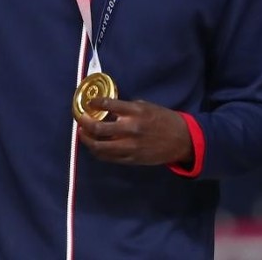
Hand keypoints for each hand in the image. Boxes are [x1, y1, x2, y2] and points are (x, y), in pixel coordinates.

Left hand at [77, 98, 193, 165]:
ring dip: (86, 139)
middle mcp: (130, 128)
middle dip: (84, 123)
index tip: (89, 102)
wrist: (181, 140)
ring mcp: (129, 146)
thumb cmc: (164, 120)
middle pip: (98, 128)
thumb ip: (128, 108)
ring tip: (83, 134)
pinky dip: (98, 151)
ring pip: (99, 146)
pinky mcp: (130, 158)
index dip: (94, 103)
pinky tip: (95, 146)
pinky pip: (108, 157)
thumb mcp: (148, 107)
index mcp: (136, 112)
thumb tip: (109, 109)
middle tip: (80, 119)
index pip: (108, 105)